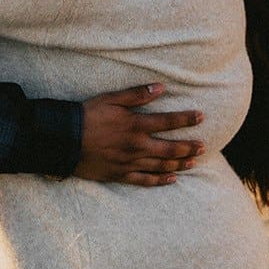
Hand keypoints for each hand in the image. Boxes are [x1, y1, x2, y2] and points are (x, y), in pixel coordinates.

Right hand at [73, 84, 203, 185]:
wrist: (64, 140)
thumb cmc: (87, 115)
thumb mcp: (111, 99)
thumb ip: (137, 94)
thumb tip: (161, 88)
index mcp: (135, 125)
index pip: (168, 121)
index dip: (186, 119)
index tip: (202, 117)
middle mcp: (137, 146)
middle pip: (170, 149)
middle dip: (189, 147)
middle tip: (204, 146)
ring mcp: (129, 163)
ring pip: (161, 166)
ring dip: (179, 164)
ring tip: (193, 162)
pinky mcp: (120, 175)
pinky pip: (144, 181)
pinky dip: (160, 181)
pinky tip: (172, 180)